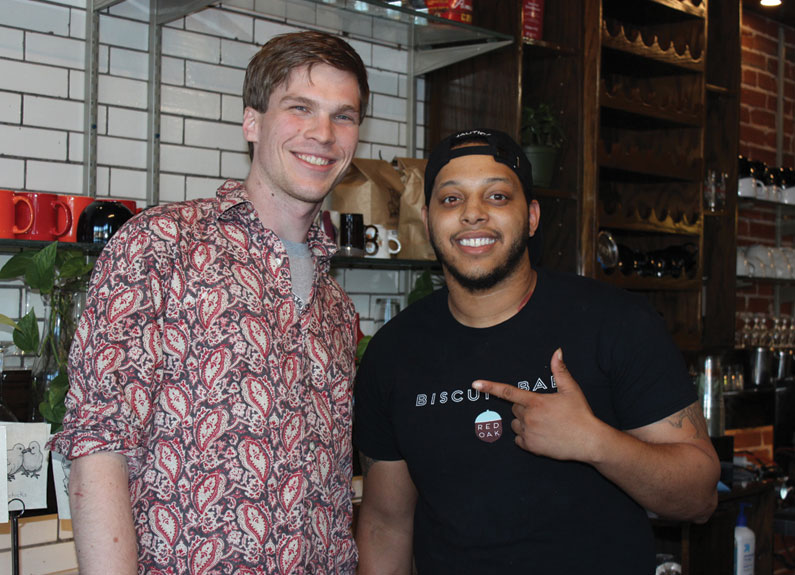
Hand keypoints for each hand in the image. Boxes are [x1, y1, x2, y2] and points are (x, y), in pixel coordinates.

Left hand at [472, 348, 604, 461]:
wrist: (589, 441)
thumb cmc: (581, 414)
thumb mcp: (571, 390)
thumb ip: (560, 371)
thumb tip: (557, 351)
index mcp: (535, 402)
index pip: (508, 392)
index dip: (490, 387)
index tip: (475, 384)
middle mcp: (529, 418)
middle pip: (515, 409)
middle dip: (525, 408)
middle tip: (544, 411)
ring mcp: (529, 433)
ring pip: (516, 424)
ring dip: (524, 422)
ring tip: (544, 424)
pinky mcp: (531, 447)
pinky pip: (519, 440)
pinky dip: (526, 437)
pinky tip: (542, 436)